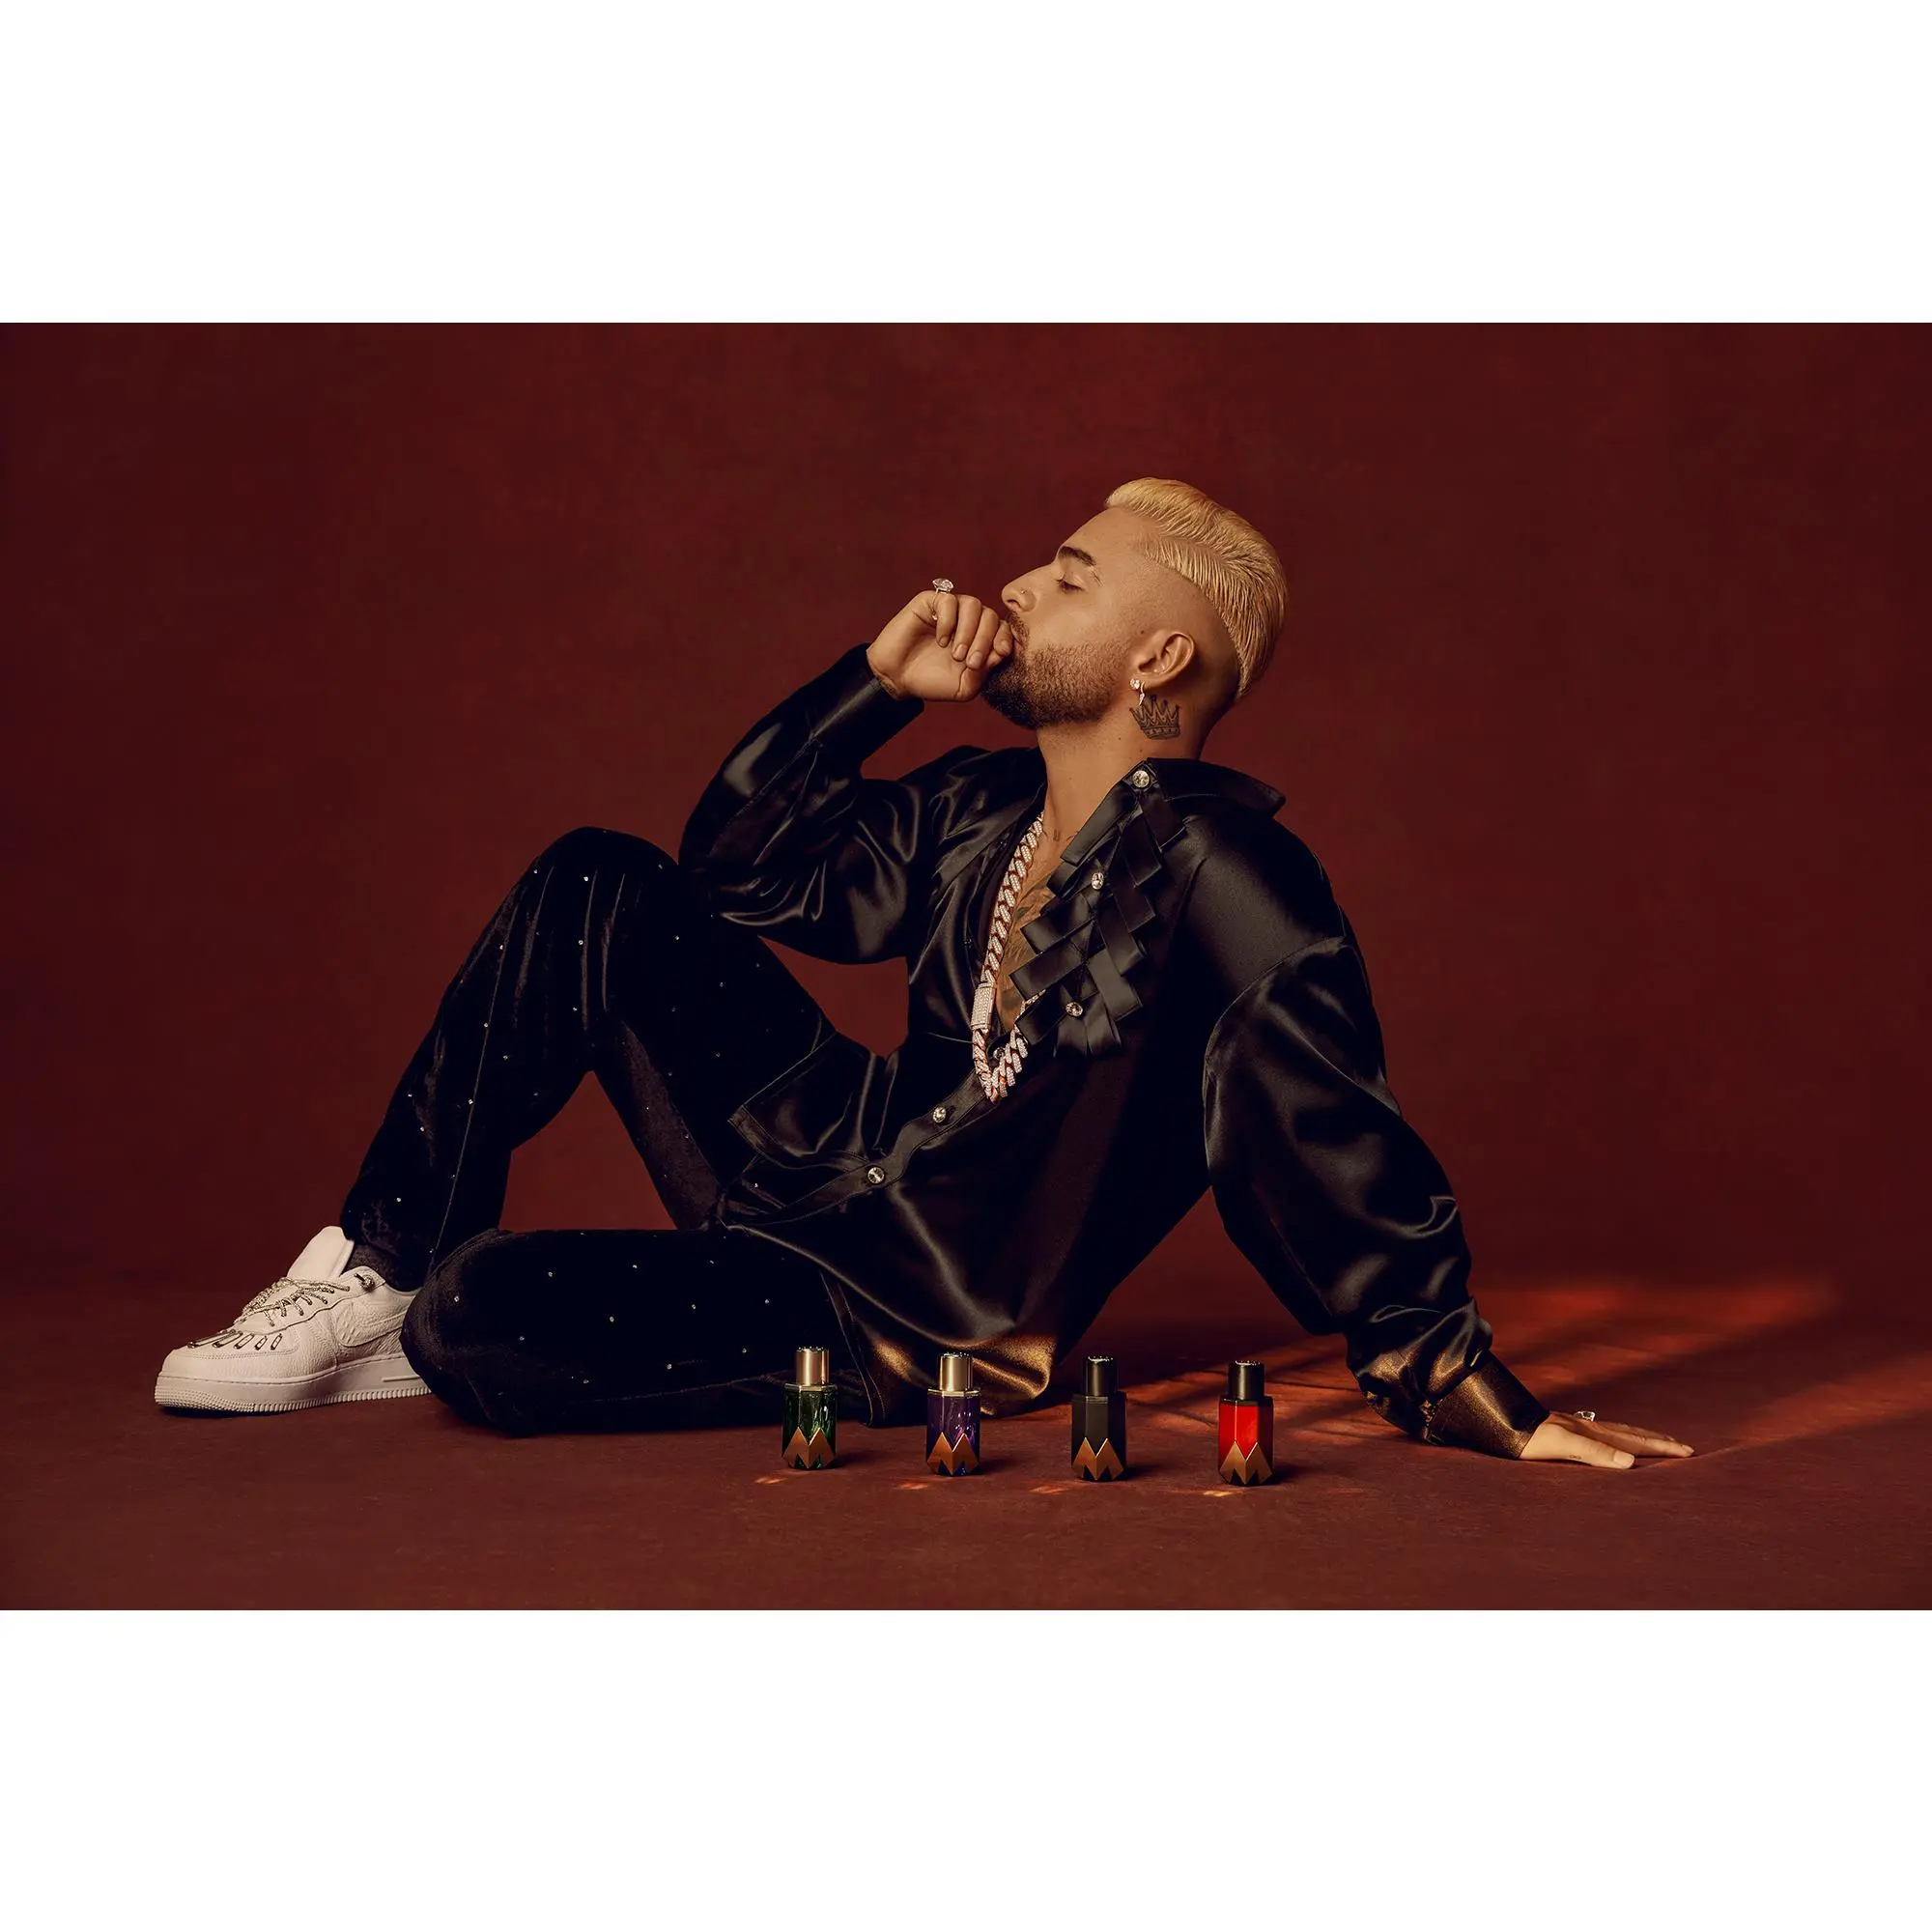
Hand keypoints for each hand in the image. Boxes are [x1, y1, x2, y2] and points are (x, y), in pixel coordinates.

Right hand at [867, 586, 1013, 702]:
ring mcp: (950, 611)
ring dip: (968, 631)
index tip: (1000, 654)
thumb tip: (1001, 652)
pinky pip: (948, 600)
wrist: (898, 678)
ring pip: (973, 605)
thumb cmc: (931, 682)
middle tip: (970, 663)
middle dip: (985, 641)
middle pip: (991, 616)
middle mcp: (968, 621)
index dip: (1005, 638)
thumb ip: (985, 673)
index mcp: (980, 638)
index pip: (1003, 628)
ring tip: (955, 654)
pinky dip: (948, 621)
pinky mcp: (930, 602)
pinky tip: (940, 640)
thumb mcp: (964, 687)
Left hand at [1520, 1411, 1694, 1467]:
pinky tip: (1610, 1442)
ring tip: (1653, 1440)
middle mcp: (1589, 1428)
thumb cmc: (1528, 1438)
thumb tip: (1631, 1462)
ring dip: (1640, 1437)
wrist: (1501, 1423)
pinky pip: (1602, 1435)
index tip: (1688, 1451)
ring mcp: (1577, 1428)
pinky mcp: (1564, 1432)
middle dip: (1658, 1441)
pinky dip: (1617, 1439)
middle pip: (1631, 1434)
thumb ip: (1595, 1453)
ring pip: (1618, 1432)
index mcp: (1593, 1433)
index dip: (1662, 1447)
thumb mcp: (1562, 1445)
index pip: (1636, 1441)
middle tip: (1682, 1446)